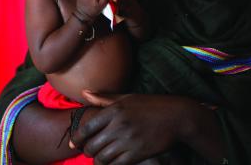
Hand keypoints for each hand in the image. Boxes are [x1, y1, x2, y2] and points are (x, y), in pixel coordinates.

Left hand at [70, 92, 184, 163]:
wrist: (177, 116)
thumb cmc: (151, 105)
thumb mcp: (127, 97)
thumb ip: (104, 98)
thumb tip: (84, 93)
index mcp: (114, 110)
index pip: (87, 127)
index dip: (77, 137)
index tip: (74, 143)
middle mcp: (118, 125)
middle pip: (92, 145)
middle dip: (87, 151)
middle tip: (89, 151)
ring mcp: (128, 140)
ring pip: (102, 158)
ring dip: (98, 160)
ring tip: (100, 158)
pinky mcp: (137, 153)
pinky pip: (116, 164)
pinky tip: (113, 161)